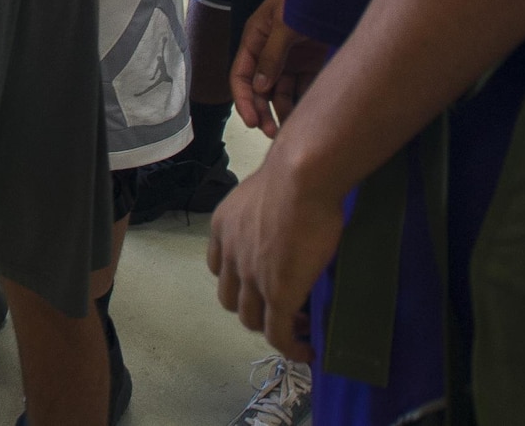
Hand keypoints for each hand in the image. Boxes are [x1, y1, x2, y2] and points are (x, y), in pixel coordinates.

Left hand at [206, 151, 340, 361]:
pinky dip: (290, 347)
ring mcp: (251, 277)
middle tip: (281, 306)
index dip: (237, 280)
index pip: (218, 266)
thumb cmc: (294, 173)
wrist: (300, 177)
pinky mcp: (277, 294)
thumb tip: (289, 214)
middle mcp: (230, 254)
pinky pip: (278, 333)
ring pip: (250, 319)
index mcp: (223, 227)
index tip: (260, 283)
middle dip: (253, 307)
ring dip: (271, 327)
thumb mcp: (266, 193)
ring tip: (297, 328)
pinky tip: (306, 350)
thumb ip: (267, 213)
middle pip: (230, 297)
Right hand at [231, 0, 328, 137]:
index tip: (251, 121)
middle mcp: (269, 51)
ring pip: (280, 92)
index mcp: (255, 38)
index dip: (243, 99)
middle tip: (271, 132)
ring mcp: (289, 58)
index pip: (241, 74)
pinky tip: (305, 116)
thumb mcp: (284, 23)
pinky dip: (301, 102)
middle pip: (259, 88)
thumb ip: (272, 54)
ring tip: (288, 130)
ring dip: (281, 111)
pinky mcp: (309, 62)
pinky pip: (301, 87)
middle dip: (262, 110)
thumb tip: (260, 87)